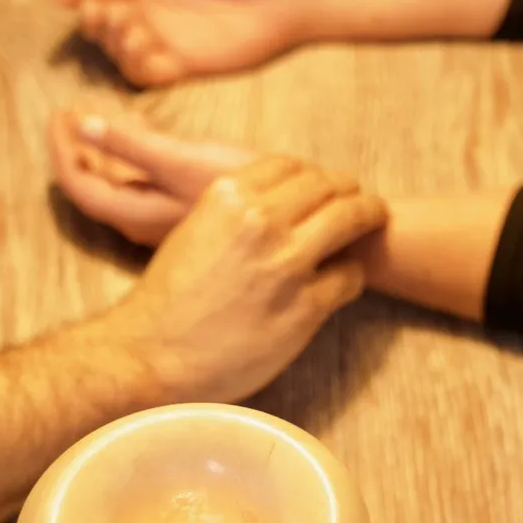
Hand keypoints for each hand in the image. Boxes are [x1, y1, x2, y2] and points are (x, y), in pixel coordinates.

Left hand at [50, 107, 250, 244]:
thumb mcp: (180, 160)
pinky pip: (141, 180)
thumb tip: (81, 126)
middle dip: (78, 145)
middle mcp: (141, 222)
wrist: (295, 215)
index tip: (58, 112)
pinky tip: (144, 127)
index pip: (78, 185)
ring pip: (117, 183)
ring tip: (99, 113)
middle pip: (93, 185)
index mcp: (134, 213)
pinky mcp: (182, 210)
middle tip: (70, 109)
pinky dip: (132, 152)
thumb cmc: (241, 187)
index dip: (61, 148)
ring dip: (104, 148)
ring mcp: (162, 219)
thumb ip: (130, 144)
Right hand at [54, 0, 324, 84]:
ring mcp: (170, 37)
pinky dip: (141, 66)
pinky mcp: (189, 64)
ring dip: (115, 42)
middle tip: (102, 10)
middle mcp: (156, 7)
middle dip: (94, 19)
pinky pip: (149, 74)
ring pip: (121, 50)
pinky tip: (150, 50)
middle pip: (104, 21)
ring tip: (131, 27)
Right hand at [111, 155, 387, 402]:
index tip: (322, 186)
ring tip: (373, 222)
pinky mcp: (306, 307)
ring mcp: (287, 263)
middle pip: (328, 186)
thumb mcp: (191, 231)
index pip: (291, 166)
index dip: (312, 175)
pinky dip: (352, 275)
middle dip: (347, 191)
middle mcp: (261, 220)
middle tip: (359, 202)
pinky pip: (350, 277)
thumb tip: (270, 206)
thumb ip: (232, 212)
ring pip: (351, 220)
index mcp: (228, 195)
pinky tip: (345, 280)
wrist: (149, 356)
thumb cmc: (165, 301)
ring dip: (368, 218)